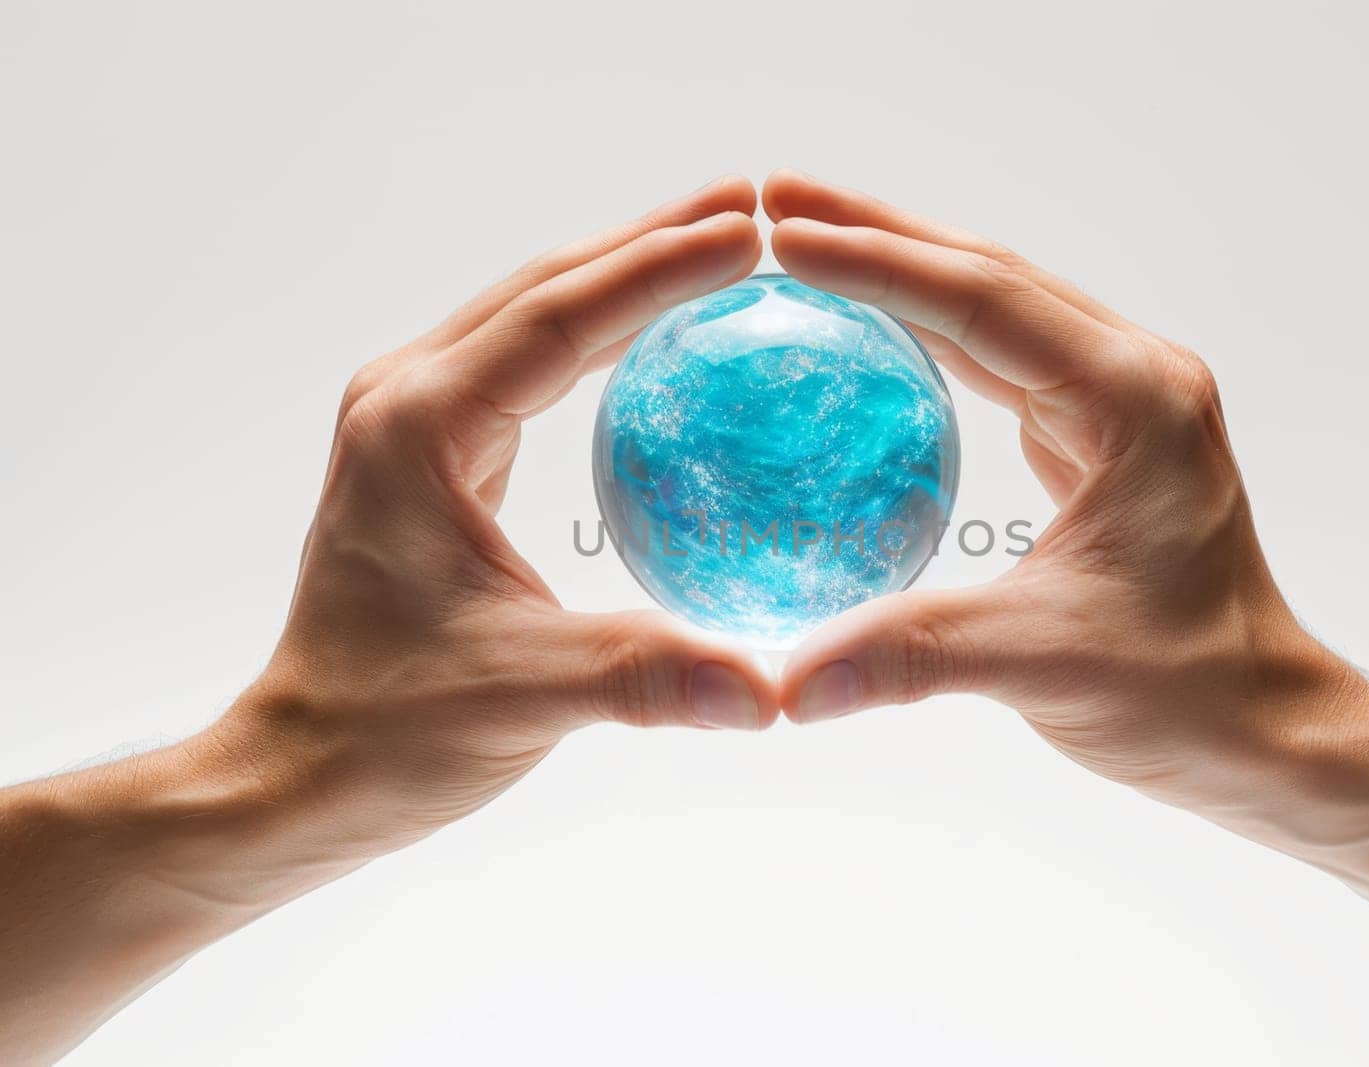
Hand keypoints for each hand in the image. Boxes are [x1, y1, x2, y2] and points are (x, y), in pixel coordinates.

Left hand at [218, 176, 777, 863]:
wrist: (302, 769)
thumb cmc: (388, 731)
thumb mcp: (523, 698)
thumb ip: (646, 678)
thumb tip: (773, 692)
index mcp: (421, 428)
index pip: (561, 318)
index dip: (661, 268)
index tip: (751, 233)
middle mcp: (408, 402)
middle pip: (544, 285)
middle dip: (649, 241)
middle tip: (751, 206)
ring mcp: (414, 423)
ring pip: (532, 314)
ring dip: (622, 276)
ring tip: (717, 246)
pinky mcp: (431, 456)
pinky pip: (527, 364)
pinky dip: (597, 336)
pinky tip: (656, 342)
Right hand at [764, 169, 1350, 798]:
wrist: (1263, 725)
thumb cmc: (1183, 692)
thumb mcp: (1044, 665)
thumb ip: (912, 657)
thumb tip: (787, 685)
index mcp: (1133, 403)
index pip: (985, 304)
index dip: (876, 263)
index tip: (779, 237)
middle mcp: (1134, 378)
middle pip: (990, 273)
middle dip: (879, 230)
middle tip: (771, 197)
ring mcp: (1121, 399)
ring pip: (997, 305)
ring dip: (903, 268)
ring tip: (804, 240)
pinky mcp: (1101, 433)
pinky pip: (1003, 357)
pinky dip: (930, 332)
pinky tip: (869, 329)